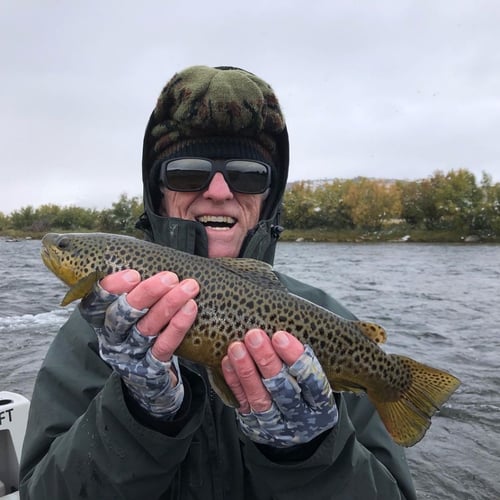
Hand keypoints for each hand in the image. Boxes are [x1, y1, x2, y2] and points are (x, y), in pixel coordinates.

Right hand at [79, 269, 198, 418]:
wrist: (146, 379)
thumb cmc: (140, 328)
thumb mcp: (130, 309)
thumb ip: (134, 286)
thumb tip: (151, 255)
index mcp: (101, 320)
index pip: (95, 304)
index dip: (109, 288)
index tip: (132, 274)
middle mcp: (112, 338)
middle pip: (122, 315)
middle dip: (147, 293)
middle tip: (169, 277)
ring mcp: (131, 354)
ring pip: (146, 328)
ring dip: (169, 306)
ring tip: (189, 287)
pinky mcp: (150, 368)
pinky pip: (164, 346)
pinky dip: (178, 326)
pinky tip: (191, 308)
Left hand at [221, 329, 337, 447]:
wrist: (294, 421)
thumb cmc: (305, 387)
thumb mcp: (314, 376)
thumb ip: (303, 357)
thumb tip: (282, 324)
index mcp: (322, 407)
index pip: (313, 383)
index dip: (296, 358)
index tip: (280, 336)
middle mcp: (300, 420)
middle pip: (284, 390)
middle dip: (267, 361)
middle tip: (254, 336)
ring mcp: (276, 426)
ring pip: (260, 399)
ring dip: (246, 371)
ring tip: (236, 347)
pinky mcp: (255, 426)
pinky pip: (242, 403)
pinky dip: (234, 382)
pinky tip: (228, 362)